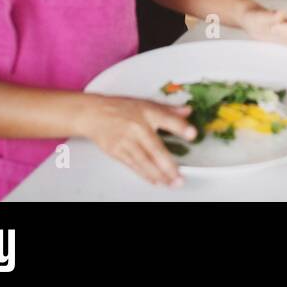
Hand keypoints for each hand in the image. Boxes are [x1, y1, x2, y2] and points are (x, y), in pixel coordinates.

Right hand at [79, 94, 198, 186]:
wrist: (94, 114)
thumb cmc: (121, 108)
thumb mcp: (146, 103)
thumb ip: (169, 110)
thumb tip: (188, 111)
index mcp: (147, 112)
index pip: (167, 118)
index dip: (181, 127)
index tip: (192, 134)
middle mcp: (137, 127)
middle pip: (155, 148)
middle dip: (168, 166)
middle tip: (179, 177)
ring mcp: (126, 141)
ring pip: (144, 161)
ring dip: (158, 175)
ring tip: (171, 183)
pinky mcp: (116, 151)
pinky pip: (133, 165)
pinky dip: (145, 174)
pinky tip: (155, 180)